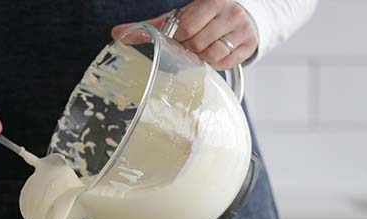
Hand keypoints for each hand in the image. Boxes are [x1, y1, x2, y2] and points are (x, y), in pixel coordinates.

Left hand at [112, 0, 257, 69]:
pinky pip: (226, 63)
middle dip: (189, 49)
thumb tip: (116, 34)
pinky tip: (212, 56)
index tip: (180, 38)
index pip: (187, 26)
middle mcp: (230, 13)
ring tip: (200, 50)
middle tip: (189, 46)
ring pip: (213, 55)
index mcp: (212, 1)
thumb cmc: (205, 17)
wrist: (242, 14)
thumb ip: (150, 26)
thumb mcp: (180, 16)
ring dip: (201, 58)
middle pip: (198, 43)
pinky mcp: (250, 45)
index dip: (179, 37)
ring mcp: (242, 30)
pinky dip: (215, 64)